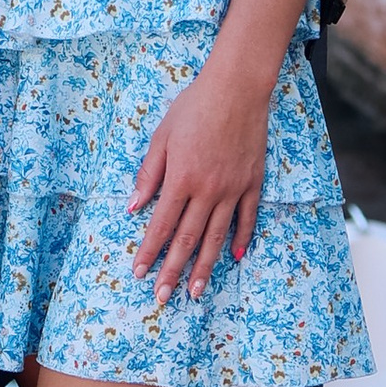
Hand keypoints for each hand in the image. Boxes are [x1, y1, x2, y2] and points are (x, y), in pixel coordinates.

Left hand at [130, 59, 271, 304]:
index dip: (149, 252)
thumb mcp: (162, 137)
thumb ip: (149, 174)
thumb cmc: (194, 108)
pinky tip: (234, 257)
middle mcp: (207, 190)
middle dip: (173, 271)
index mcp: (181, 179)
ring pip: (216, 237)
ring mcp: (232, 189)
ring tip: (195, 292)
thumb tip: (133, 207)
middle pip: (187, 239)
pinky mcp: (252, 183)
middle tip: (163, 297)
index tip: (139, 273)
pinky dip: (240, 239)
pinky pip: (246, 219)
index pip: (161, 225)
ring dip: (204, 267)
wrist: (236, 89)